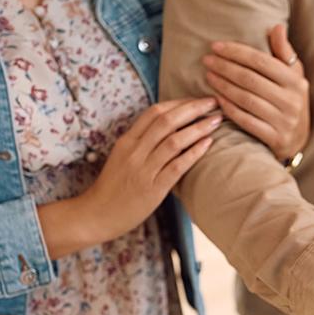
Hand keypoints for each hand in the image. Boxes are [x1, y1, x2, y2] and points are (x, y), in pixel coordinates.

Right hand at [79, 98, 219, 243]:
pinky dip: (194, 152)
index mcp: (127, 141)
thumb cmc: (113, 187)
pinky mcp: (153, 189)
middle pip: (167, 121)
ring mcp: (143, 170)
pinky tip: (209, 143)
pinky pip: (177, 166)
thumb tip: (169, 129)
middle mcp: (135, 151)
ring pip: (174, 141)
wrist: (97, 215)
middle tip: (214, 102)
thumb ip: (141, 143)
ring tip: (216, 121)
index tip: (197, 99)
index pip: (154, 112)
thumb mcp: (122, 158)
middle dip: (193, 108)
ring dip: (198, 128)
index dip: (178, 103)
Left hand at [202, 24, 309, 159]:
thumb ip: (284, 52)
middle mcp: (291, 100)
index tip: (216, 46)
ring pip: (245, 99)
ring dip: (223, 86)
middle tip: (207, 60)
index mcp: (296, 81)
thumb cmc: (290, 99)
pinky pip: (245, 120)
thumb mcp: (294, 75)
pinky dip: (228, 108)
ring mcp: (283, 121)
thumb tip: (277, 27)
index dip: (236, 52)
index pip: (261, 61)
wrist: (299, 139)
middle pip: (250, 79)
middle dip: (225, 67)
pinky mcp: (274, 138)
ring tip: (208, 75)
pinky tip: (216, 98)